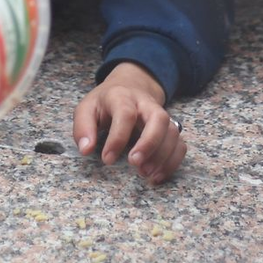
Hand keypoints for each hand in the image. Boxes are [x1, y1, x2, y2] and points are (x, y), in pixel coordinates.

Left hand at [73, 62, 186, 184]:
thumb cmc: (105, 103)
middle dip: (150, 144)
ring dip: (163, 156)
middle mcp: (146, 104)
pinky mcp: (169, 129)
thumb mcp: (87, 108)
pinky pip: (180, 144)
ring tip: (146, 174)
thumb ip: (83, 127)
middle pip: (159, 118)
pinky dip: (173, 162)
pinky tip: (157, 176)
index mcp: (123, 97)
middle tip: (135, 165)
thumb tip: (86, 150)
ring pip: (172, 132)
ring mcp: (160, 116)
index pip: (125, 114)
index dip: (117, 139)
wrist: (129, 86)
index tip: (107, 160)